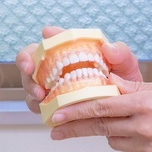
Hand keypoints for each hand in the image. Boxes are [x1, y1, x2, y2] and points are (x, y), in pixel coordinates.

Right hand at [14, 28, 144, 114]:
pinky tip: (48, 112)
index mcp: (69, 51)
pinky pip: (39, 107)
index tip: (43, 42)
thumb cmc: (122, 80)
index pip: (50, 40)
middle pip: (29, 60)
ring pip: (30, 85)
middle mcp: (56, 66)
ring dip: (30, 89)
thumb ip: (120, 53)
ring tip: (40, 96)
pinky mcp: (53, 106)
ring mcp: (51, 87)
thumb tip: (108, 48)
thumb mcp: (125, 63)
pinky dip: (40, 109)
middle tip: (31, 73)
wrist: (126, 109)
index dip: (43, 40)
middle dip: (25, 64)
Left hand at [48, 74, 151, 151]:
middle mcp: (144, 126)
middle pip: (100, 127)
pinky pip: (130, 147)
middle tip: (55, 129)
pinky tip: (124, 131)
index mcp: (146, 104)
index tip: (59, 113)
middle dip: (75, 128)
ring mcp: (149, 145)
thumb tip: (111, 83)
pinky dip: (122, 138)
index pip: (102, 107)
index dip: (77, 110)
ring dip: (102, 131)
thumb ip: (137, 88)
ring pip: (113, 139)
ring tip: (91, 125)